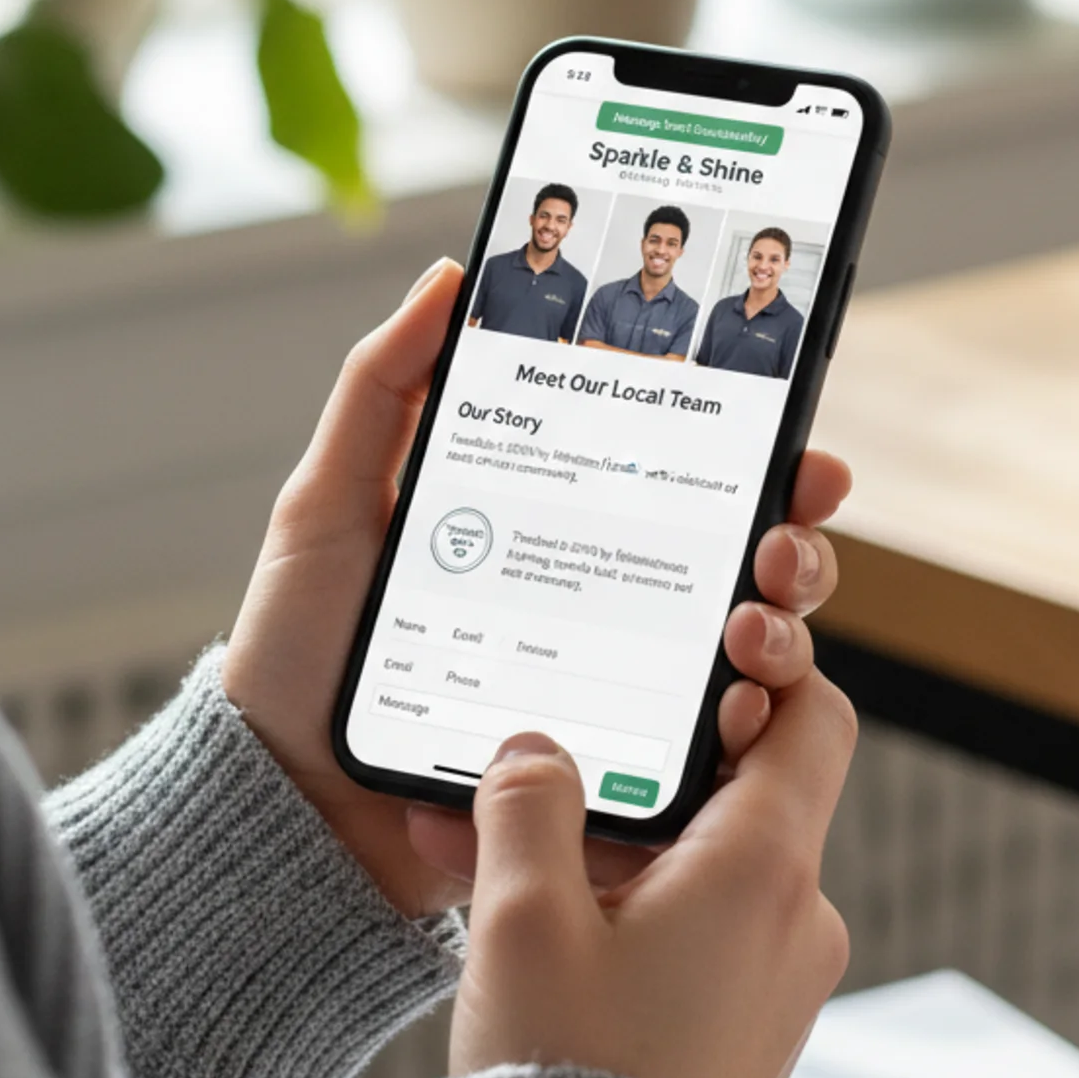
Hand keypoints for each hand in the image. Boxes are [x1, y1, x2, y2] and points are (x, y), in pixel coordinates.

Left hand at [222, 259, 852, 918]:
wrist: (281, 801)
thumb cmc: (299, 649)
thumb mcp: (330, 502)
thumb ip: (383, 390)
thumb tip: (450, 276)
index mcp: (550, 528)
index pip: (676, 481)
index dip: (757, 460)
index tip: (797, 447)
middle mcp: (595, 605)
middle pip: (735, 567)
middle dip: (791, 546)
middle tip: (780, 544)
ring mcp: (604, 694)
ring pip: (739, 659)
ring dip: (780, 636)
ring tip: (750, 631)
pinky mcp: (597, 776)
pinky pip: (696, 757)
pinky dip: (739, 734)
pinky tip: (735, 716)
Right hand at [447, 667, 857, 1077]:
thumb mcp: (524, 919)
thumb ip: (528, 803)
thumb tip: (535, 747)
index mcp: (762, 869)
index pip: (812, 716)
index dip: (764, 661)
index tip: (697, 643)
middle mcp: (792, 917)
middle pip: (739, 782)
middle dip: (633, 760)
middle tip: (544, 750)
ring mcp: (773, 977)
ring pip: (698, 858)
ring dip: (604, 839)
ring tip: (491, 843)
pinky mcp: (739, 1024)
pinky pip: (688, 925)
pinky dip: (618, 901)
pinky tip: (521, 913)